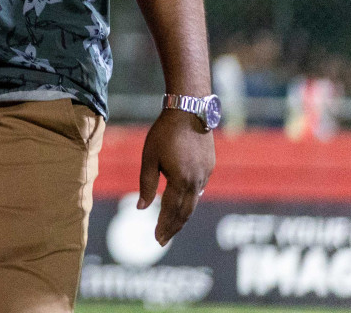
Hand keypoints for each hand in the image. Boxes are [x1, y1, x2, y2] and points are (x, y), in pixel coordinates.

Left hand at [138, 109, 214, 244]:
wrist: (190, 111)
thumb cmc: (165, 132)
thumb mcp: (149, 157)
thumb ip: (146, 184)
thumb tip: (140, 208)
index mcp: (181, 181)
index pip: (171, 211)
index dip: (163, 226)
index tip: (157, 240)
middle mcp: (197, 182)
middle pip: (185, 212)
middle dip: (173, 227)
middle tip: (162, 240)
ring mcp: (206, 175)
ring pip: (194, 202)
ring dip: (182, 215)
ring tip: (170, 226)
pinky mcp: (209, 167)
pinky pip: (199, 190)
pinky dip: (189, 201)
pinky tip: (182, 203)